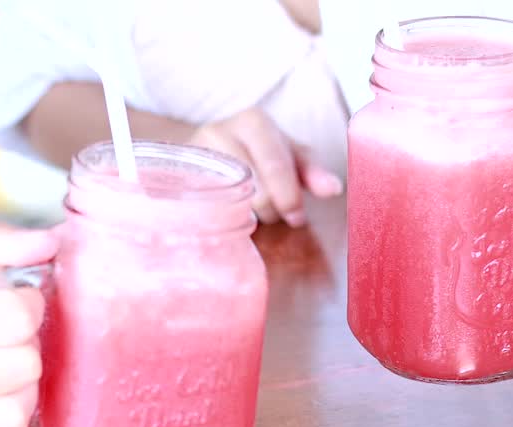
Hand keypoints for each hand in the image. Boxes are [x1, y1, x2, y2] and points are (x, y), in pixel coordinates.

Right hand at [188, 107, 342, 225]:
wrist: (205, 148)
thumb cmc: (257, 153)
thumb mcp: (288, 155)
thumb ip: (311, 172)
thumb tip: (334, 189)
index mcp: (253, 121)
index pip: (275, 165)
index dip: (289, 196)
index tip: (297, 218)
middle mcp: (220, 130)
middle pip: (253, 186)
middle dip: (270, 209)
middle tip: (274, 216)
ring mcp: (194, 154)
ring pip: (229, 199)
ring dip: (247, 215)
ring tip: (252, 211)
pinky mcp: (179, 176)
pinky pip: (205, 206)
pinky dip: (223, 217)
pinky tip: (230, 216)